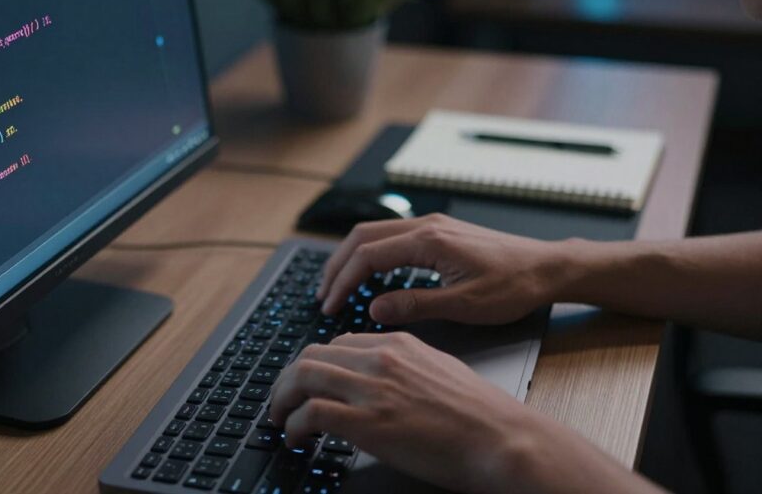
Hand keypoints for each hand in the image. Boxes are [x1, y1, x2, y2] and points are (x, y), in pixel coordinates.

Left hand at [269, 332, 539, 492]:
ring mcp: (373, 388)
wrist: (503, 440)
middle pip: (311, 355)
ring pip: (302, 376)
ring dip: (281, 400)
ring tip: (280, 420)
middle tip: (282, 402)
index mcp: (399, 344)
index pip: (338, 344)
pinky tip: (295, 438)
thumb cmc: (483, 416)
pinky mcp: (368, 422)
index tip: (308, 385)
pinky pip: (310, 412)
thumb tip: (383, 381)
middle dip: (288, 380)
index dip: (316, 366)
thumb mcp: (440, 371)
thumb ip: (406, 368)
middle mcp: (381, 358)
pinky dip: (293, 425)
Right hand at [317, 214, 567, 324]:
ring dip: (351, 258)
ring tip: (338, 285)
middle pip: (362, 237)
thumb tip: (374, 309)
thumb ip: (415, 305)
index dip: (343, 282)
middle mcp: (426, 226)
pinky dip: (371, 254)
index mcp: (428, 241)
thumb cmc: (514, 286)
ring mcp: (432, 226)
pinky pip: (392, 236)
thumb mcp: (464, 305)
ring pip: (374, 233)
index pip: (367, 257)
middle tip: (324, 295)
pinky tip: (370, 274)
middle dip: (336, 266)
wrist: (548, 268)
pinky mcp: (439, 232)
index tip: (331, 306)